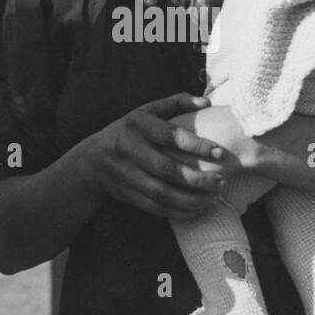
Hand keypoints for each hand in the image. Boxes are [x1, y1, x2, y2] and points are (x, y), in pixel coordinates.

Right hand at [77, 93, 232, 218]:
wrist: (92, 159)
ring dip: (191, 200)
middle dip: (197, 179)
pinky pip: (155, 207)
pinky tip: (197, 209)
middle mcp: (129, 149)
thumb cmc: (130, 130)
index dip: (196, 145)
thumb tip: (206, 103)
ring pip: (162, 193)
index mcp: (137, 125)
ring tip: (214, 198)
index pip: (169, 135)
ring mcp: (125, 174)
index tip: (220, 153)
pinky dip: (178, 212)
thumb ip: (175, 103)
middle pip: (166, 169)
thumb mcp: (146, 111)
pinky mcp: (126, 194)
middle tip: (222, 182)